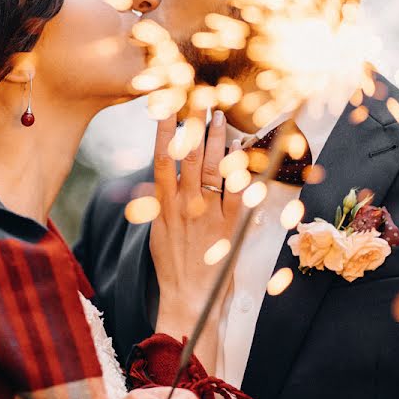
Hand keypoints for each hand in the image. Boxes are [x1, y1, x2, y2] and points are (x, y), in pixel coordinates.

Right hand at [149, 109, 241, 372]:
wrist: (189, 298)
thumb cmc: (171, 267)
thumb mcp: (156, 232)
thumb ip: (160, 204)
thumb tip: (161, 179)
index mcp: (164, 207)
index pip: (162, 160)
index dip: (164, 132)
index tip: (165, 108)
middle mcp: (186, 206)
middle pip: (189, 156)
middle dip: (194, 126)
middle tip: (199, 100)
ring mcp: (209, 214)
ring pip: (213, 168)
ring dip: (217, 140)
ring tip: (221, 117)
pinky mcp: (230, 226)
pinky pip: (237, 192)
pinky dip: (240, 171)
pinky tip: (242, 152)